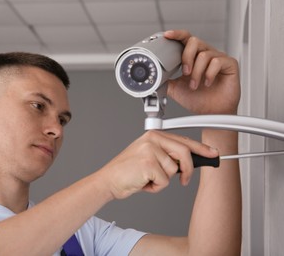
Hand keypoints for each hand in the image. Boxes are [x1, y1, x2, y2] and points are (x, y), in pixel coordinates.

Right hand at [98, 130, 217, 199]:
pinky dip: (155, 187)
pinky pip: (165, 181)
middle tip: (184, 180)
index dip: (200, 149)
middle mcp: (152, 139)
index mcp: (153, 135)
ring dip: (162, 181)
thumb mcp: (148, 157)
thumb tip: (188, 161)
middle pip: (184, 153)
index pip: (183, 140)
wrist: (109, 180)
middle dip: (187, 170)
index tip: (212, 153)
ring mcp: (150, 150)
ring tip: (147, 178)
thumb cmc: (128, 171)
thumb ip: (167, 154)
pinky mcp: (148, 163)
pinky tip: (143, 182)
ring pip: (174, 170)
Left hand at [164, 30, 239, 114]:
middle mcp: (205, 54)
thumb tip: (153, 77)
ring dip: (196, 72)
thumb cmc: (197, 99)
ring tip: (194, 85)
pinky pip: (218, 61)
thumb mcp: (175, 89)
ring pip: (204, 54)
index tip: (167, 35)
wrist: (211, 112)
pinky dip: (209, 74)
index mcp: (192, 57)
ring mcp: (218, 58)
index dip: (176, 35)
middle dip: (186, 57)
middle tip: (185, 72)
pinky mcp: (230, 64)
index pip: (185, 39)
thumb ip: (165, 80)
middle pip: (194, 41)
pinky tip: (207, 83)